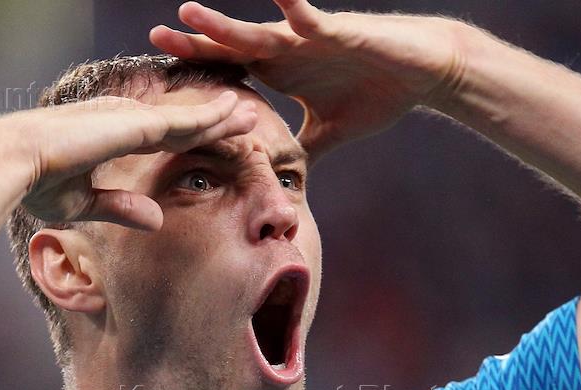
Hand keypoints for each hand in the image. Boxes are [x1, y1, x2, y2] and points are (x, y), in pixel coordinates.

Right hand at [5, 90, 257, 228]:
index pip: (162, 137)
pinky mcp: (135, 124)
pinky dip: (209, 116)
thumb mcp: (86, 202)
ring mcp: (130, 119)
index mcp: (111, 136)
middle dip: (214, 121)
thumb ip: (122, 207)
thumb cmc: (37, 182)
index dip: (191, 136)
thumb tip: (158, 221)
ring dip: (221, 115)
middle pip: (182, 122)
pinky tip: (231, 111)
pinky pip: (182, 121)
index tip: (215, 138)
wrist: (15, 164)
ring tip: (250, 110)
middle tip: (246, 117)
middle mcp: (123, 121)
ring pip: (187, 118)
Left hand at [150, 0, 464, 160]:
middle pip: (233, 47)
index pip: (233, 72)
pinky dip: (289, 4)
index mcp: (284, 71)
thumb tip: (285, 180)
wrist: (424, 72)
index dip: (203, 73)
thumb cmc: (380, 93)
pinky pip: (307, 14)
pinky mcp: (336, 30)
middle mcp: (289, 50)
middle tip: (157, 36)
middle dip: (197, 43)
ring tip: (189, 12)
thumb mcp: (333, 132)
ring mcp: (309, 38)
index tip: (167, 78)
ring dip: (224, 25)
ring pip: (258, 31)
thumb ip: (305, 149)